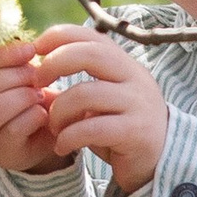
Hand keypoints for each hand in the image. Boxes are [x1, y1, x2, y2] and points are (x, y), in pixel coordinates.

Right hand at [0, 40, 62, 175]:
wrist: (36, 136)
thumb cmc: (23, 99)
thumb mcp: (15, 76)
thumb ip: (13, 60)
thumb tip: (21, 41)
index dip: (1, 55)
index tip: (29, 50)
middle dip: (13, 78)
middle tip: (37, 76)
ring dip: (20, 99)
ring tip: (39, 94)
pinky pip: (11, 132)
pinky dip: (31, 118)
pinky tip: (42, 114)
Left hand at [28, 29, 169, 196]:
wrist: (160, 160)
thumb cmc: (121, 126)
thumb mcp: (103, 97)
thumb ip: (82, 79)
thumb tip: (37, 65)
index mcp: (124, 64)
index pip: (92, 36)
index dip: (60, 36)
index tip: (36, 49)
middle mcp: (134, 78)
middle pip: (91, 54)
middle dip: (55, 63)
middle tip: (37, 82)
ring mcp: (137, 104)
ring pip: (86, 93)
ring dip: (59, 110)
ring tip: (53, 126)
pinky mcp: (135, 132)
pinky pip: (92, 128)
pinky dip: (69, 137)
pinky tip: (62, 145)